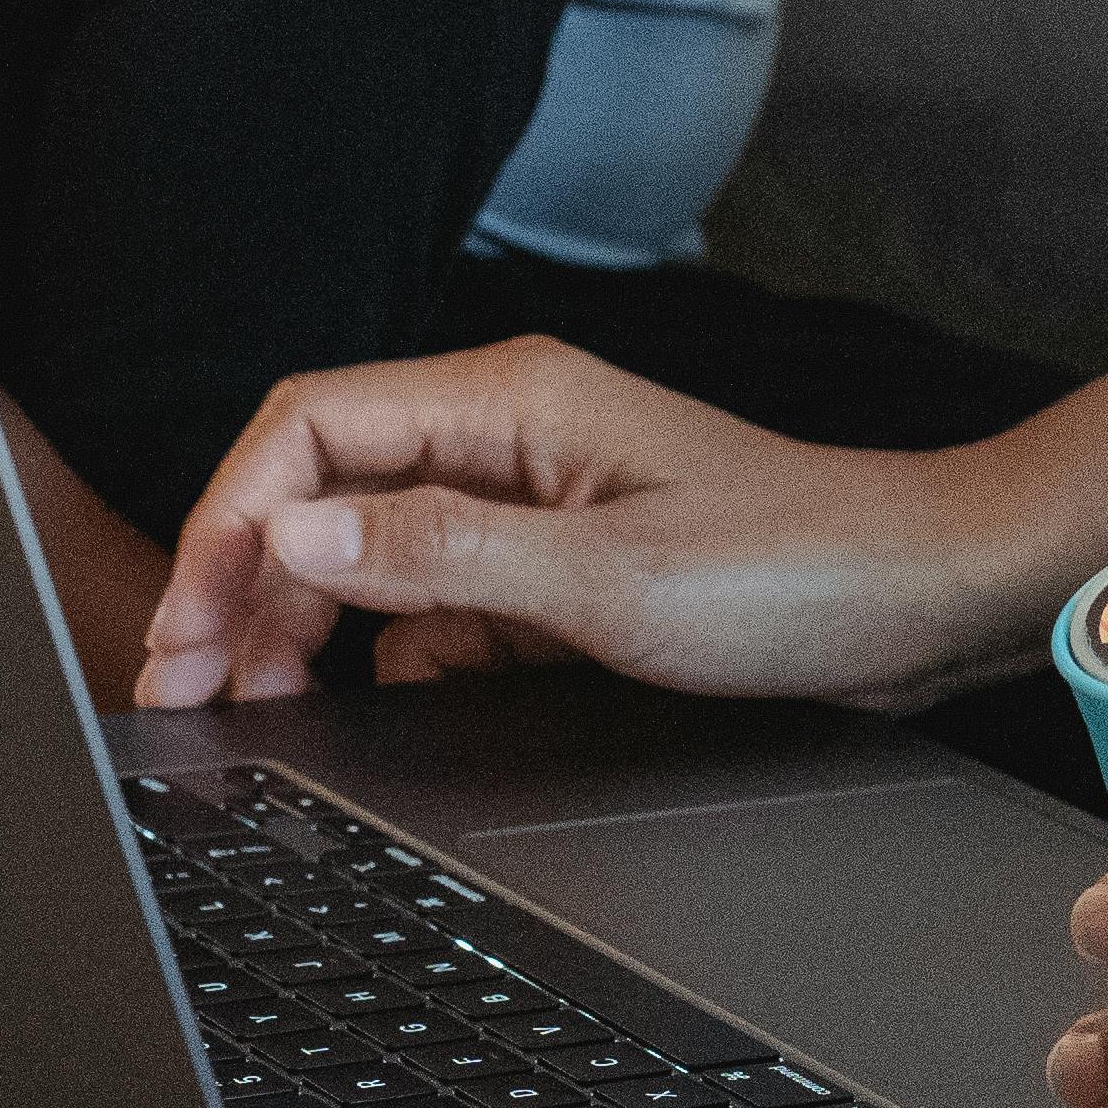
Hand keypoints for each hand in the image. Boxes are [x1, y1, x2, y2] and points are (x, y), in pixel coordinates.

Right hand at [133, 335, 1040, 712]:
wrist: (922, 597)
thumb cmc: (796, 569)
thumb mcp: (603, 577)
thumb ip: (439, 553)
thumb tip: (296, 533)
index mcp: (506, 403)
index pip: (308, 429)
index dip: (228, 522)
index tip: (190, 624)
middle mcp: (508, 436)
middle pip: (320, 487)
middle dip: (241, 580)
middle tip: (186, 687)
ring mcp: (532, 502)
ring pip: (367, 548)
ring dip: (301, 619)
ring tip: (250, 704)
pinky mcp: (560, 567)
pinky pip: (435, 600)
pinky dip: (385, 648)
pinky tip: (369, 699)